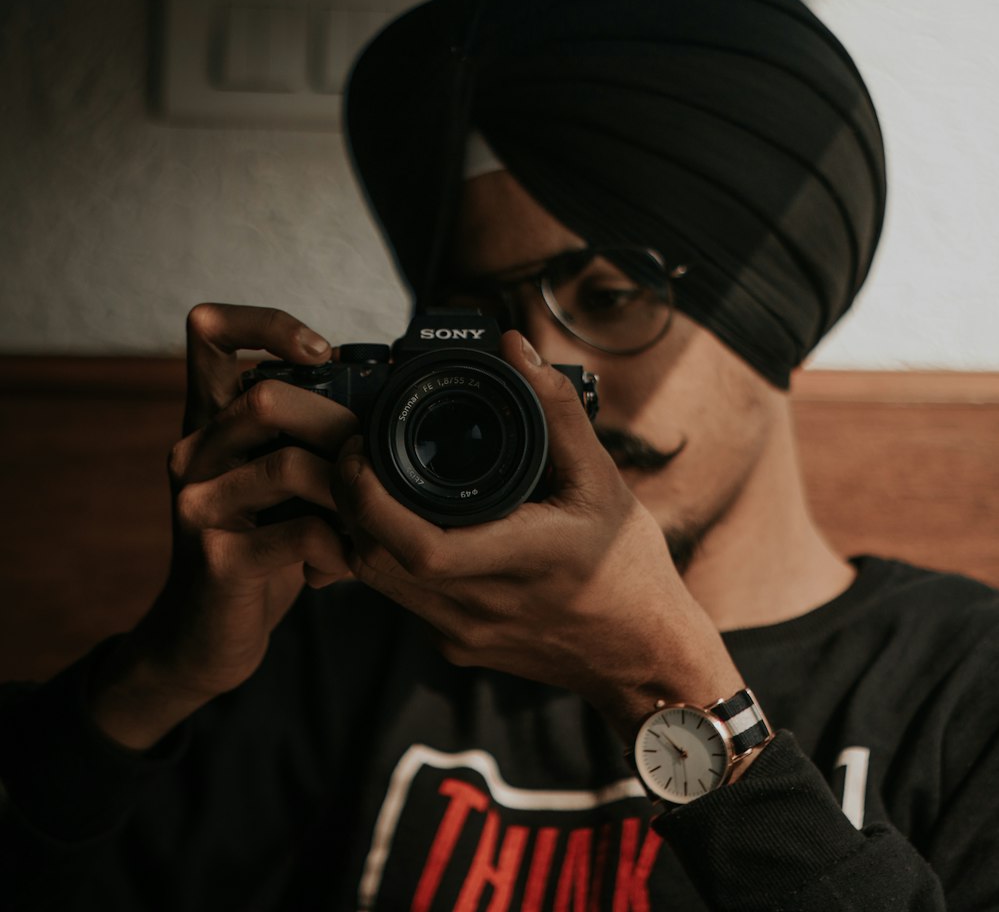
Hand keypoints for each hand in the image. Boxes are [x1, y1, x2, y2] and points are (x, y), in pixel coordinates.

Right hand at [90, 304, 357, 748]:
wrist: (208, 632)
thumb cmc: (263, 540)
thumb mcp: (282, 475)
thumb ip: (309, 431)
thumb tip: (389, 390)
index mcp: (211, 417)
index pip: (210, 331)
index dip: (266, 324)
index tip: (323, 353)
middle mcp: (194, 449)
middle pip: (266, 397)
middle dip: (339, 425)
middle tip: (373, 462)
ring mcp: (198, 502)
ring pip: (289, 465)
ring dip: (350, 492)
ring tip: (370, 519)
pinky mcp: (217, 556)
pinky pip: (302, 532)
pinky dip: (341, 547)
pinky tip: (346, 564)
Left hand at [333, 331, 742, 740]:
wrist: (642, 658)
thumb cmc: (629, 567)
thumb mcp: (603, 479)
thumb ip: (556, 409)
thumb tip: (515, 348)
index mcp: (523, 559)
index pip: (420, 545)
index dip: (369, 497)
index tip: (360, 447)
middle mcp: (483, 606)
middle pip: (376, 559)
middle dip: (349, 502)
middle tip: (356, 452)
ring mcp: (465, 635)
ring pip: (379, 581)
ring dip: (363, 529)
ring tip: (373, 479)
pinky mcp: (458, 649)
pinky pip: (403, 598)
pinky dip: (391, 556)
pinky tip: (410, 524)